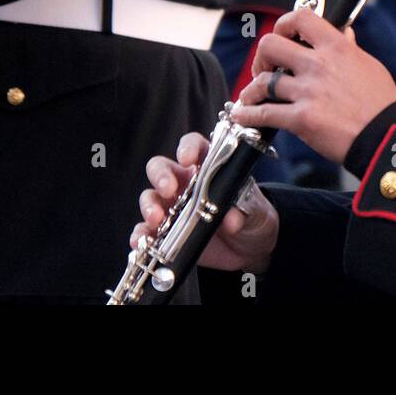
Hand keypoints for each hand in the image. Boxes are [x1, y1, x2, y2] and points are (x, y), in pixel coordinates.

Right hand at [132, 132, 278, 272]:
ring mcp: (173, 207)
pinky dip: (141, 235)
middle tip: (169, 189)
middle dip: (161, 176)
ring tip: (157, 219)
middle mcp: (185, 183)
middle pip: (161, 168)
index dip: (188, 148)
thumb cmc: (252, 216)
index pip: (193, 146)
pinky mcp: (167, 233)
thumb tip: (232, 219)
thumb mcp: (254, 209)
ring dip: (150, 206)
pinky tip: (141, 242)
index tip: (187, 158)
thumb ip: (244, 210)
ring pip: (150, 198)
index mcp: (208, 168)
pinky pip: (147, 231)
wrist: (252, 247)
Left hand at [233, 8, 395, 163]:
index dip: (284, 23)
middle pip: (270, 45)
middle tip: (265, 69)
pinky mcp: (301, 119)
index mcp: (336, 47)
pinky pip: (264, 114)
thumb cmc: (382, 103)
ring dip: (251, 91)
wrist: (386, 136)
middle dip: (261, 57)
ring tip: (250, 97)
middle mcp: (318, 65)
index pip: (301, 18)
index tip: (283, 35)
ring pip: (262, 82)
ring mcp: (308, 92)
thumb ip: (350, 48)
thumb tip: (344, 34)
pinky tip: (242, 115)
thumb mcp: (369, 65)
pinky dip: (248, 115)